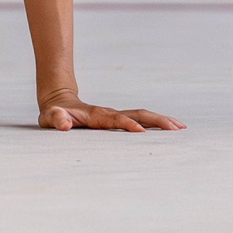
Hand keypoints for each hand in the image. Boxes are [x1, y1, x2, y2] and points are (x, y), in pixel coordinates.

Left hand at [38, 93, 184, 132]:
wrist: (59, 101)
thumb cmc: (55, 114)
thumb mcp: (50, 117)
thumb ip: (56, 119)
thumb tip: (63, 125)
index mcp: (98, 115)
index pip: (116, 120)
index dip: (128, 125)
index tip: (141, 132)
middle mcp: (111, 114)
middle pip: (138, 114)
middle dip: (157, 121)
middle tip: (176, 129)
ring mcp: (116, 116)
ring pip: (143, 116)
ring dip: (161, 121)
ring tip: (181, 128)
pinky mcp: (118, 120)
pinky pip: (141, 120)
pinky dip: (156, 124)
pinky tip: (169, 130)